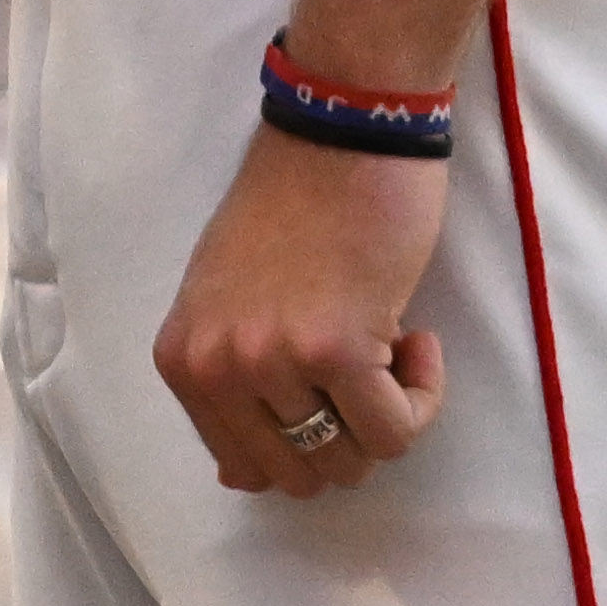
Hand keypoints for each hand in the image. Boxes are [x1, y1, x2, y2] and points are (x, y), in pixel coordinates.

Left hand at [154, 126, 452, 497]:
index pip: (244, 469)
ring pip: (352, 461)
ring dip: (388, 413)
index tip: (328, 379)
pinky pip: (397, 431)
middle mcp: (218, 368)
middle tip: (367, 366)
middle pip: (300, 476)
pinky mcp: (339, 348)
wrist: (343, 124)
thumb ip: (227, 384)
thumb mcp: (227, 297)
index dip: (305, 438)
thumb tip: (237, 481)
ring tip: (390, 342)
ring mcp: (274, 360)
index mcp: (184, 360)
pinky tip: (416, 337)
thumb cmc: (296, 200)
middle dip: (348, 436)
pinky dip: (422, 394)